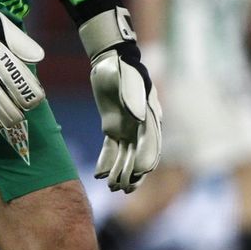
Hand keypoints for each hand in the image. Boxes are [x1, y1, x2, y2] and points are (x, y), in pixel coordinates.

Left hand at [64, 0, 161, 192]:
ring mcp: (127, 128)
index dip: (146, 157)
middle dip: (133, 173)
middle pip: (139, 154)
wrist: (112, 60)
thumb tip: (137, 117)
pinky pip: (111, 149)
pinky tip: (100, 175)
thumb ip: (132, 97)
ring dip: (120, 172)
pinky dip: (107, 162)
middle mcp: (141, 127)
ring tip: (114, 189)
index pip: (151, 141)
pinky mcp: (113, 127)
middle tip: (125, 189)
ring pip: (126, 155)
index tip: (141, 172)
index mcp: (148, 116)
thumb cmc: (121, 68)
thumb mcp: (126, 79)